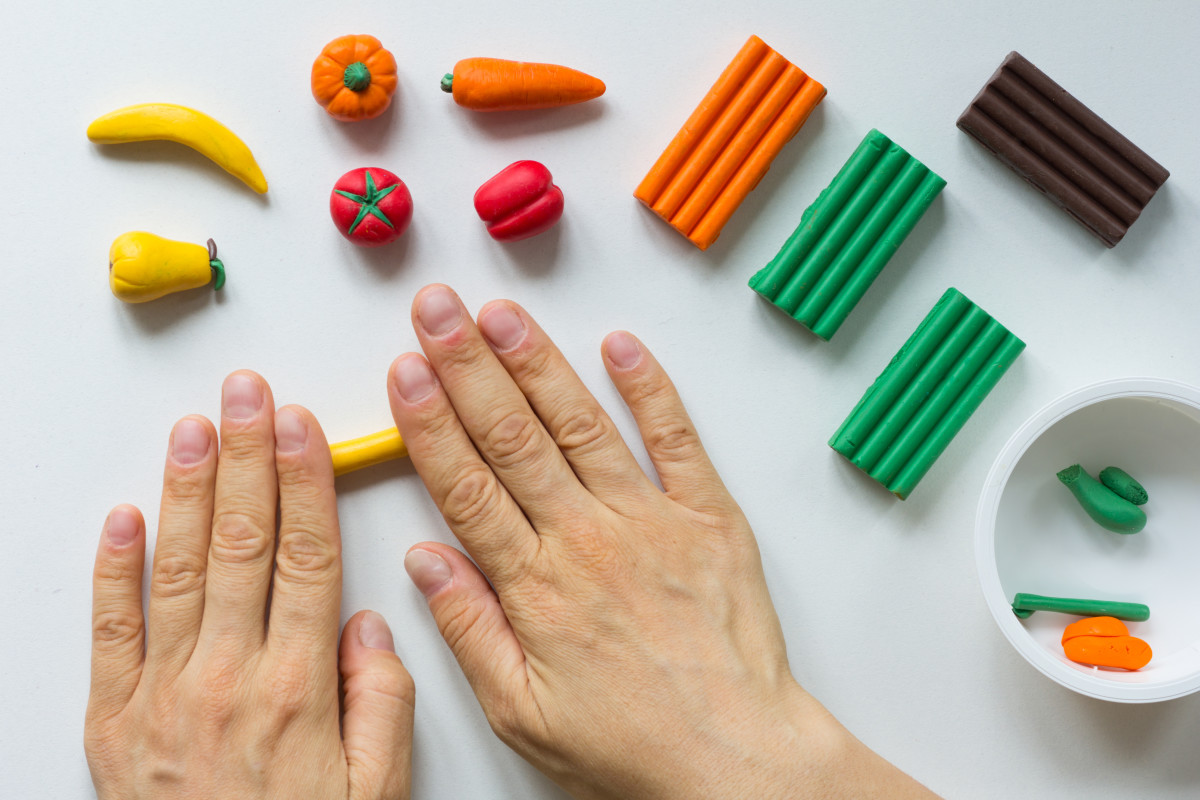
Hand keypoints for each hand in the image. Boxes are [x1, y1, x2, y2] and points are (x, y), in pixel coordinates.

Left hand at [85, 372, 413, 799]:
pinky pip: (109, 630)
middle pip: (241, 543)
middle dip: (246, 457)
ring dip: (186, 489)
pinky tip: (124, 516)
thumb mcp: (378, 792)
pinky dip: (112, 568)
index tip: (302, 427)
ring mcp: (162, 694)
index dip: (305, 483)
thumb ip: (384, 701)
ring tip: (194, 428)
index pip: (307, 557)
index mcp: (298, 688)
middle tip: (246, 395)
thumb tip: (371, 624)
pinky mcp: (111, 719)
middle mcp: (228, 677)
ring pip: (177, 569)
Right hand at [388, 286, 935, 799]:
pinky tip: (620, 345)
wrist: (735, 756)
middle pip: (513, 436)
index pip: (467, 484)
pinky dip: (650, 389)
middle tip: (438, 309)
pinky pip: (676, 439)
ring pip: (581, 424)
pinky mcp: (708, 516)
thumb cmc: (631, 744)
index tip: (405, 369)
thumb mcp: (523, 710)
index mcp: (537, 585)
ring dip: (538, 362)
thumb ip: (469, 629)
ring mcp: (651, 520)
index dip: (430, 421)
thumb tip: (426, 559)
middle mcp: (588, 538)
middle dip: (468, 364)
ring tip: (502, 313)